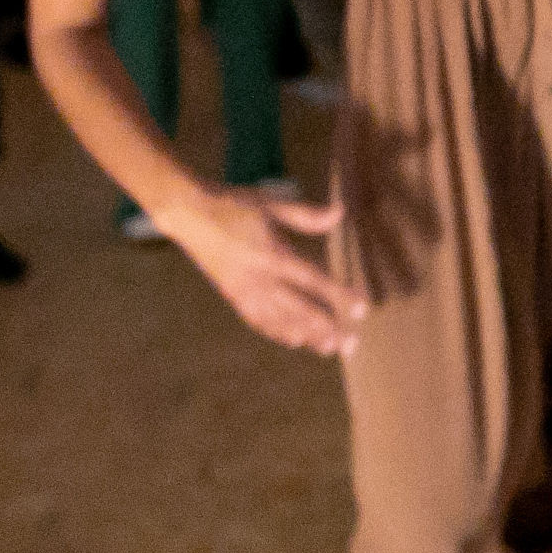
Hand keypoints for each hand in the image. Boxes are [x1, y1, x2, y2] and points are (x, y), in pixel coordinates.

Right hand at [158, 184, 364, 357]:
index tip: (362, 310)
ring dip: (306, 336)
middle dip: (327, 329)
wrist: (189, 215)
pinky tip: (293, 341)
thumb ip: (306, 215)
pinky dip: (277, 333)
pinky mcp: (233, 297)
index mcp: (273, 255)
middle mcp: (261, 279)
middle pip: (300, 311)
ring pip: (280, 321)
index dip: (339, 296)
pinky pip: (258, 321)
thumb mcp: (272, 203)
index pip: (314, 281)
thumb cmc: (234, 205)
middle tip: (350, 345)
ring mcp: (245, 291)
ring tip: (328, 349)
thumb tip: (340, 212)